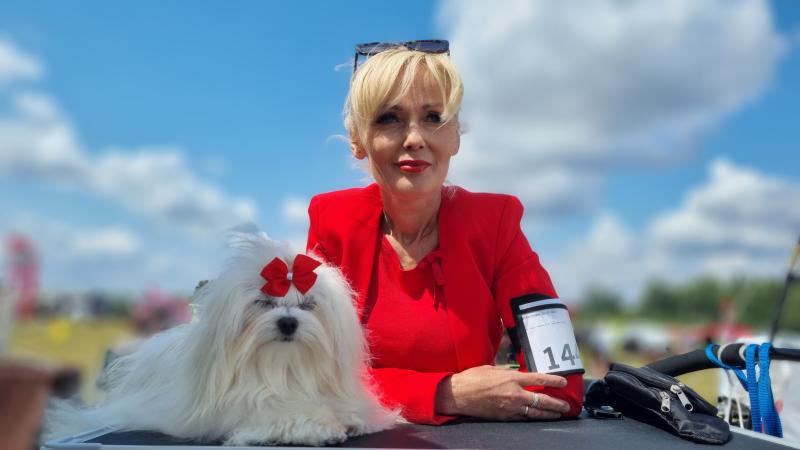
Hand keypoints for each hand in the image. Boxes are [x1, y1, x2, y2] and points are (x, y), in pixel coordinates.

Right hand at [434, 365, 569, 419]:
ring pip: (535, 412)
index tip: (563, 382)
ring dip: (549, 414)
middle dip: (556, 403)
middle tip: (566, 406)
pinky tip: (539, 418)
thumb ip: (508, 371)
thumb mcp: (492, 368)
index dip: (553, 381)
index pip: (538, 379)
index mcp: (511, 378)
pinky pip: (523, 418)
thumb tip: (518, 372)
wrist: (458, 395)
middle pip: (542, 400)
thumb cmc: (472, 378)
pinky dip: (533, 417)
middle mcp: (514, 393)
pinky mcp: (504, 417)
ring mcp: (510, 407)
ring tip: (558, 414)